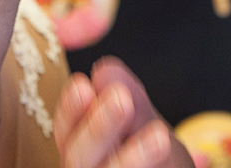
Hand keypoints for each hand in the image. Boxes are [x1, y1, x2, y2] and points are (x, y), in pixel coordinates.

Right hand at [54, 56, 194, 167]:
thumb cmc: (159, 161)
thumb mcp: (147, 123)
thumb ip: (128, 96)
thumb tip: (105, 70)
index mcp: (82, 150)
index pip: (66, 130)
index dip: (71, 110)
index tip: (84, 84)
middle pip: (79, 157)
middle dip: (99, 128)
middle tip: (122, 100)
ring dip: (131, 160)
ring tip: (160, 135)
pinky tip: (164, 152)